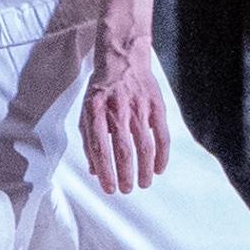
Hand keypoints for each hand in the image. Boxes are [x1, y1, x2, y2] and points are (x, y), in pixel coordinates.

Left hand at [79, 57, 171, 196]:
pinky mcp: (156, 107)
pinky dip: (162, 155)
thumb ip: (89, 140)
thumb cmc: (102, 89)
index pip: (100, 148)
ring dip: (145, 169)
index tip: (109, 188)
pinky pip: (162, 136)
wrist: (123, 59)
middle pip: (123, 150)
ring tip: (144, 183)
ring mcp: (139, 109)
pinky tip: (159, 168)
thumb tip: (94, 170)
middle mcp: (118, 111)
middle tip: (127, 189)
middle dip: (125, 174)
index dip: (105, 171)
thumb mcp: (87, 111)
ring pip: (144, 146)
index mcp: (96, 112)